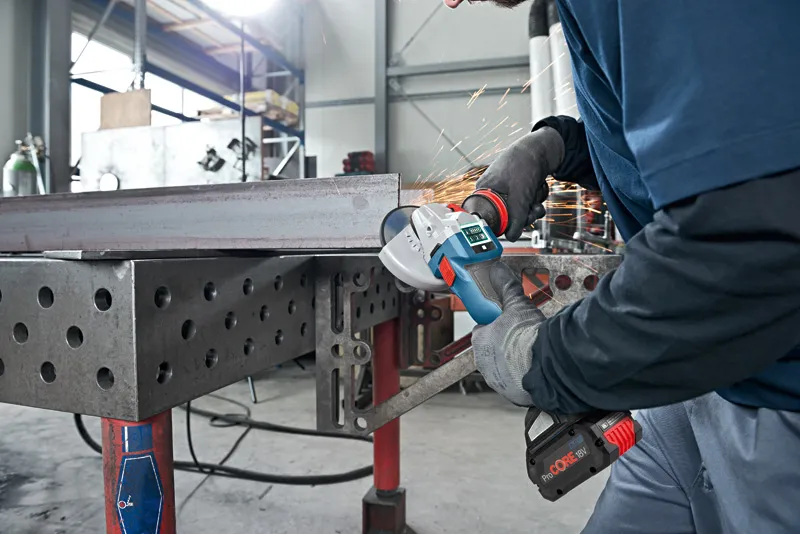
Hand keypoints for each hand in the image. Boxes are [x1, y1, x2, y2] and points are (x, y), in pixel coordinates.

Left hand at [472, 262, 545, 405]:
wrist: (544, 366)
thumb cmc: (526, 337)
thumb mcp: (518, 306)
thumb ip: (507, 288)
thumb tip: (497, 271)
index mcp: (479, 340)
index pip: (482, 330)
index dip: (495, 325)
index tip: (507, 323)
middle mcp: (482, 362)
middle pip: (491, 349)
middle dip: (504, 343)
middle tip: (522, 337)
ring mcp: (496, 379)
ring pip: (502, 367)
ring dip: (513, 361)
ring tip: (530, 353)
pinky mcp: (510, 393)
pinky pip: (514, 382)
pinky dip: (522, 376)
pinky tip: (534, 367)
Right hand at [475, 126, 564, 240]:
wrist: (542, 147)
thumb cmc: (524, 163)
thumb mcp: (520, 195)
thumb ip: (516, 218)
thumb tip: (511, 237)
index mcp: (485, 190)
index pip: (489, 217)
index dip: (503, 223)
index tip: (513, 226)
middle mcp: (494, 191)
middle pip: (507, 217)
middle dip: (524, 215)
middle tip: (531, 209)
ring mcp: (507, 190)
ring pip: (520, 211)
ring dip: (532, 207)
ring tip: (536, 196)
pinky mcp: (520, 189)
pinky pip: (527, 203)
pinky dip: (536, 198)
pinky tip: (538, 189)